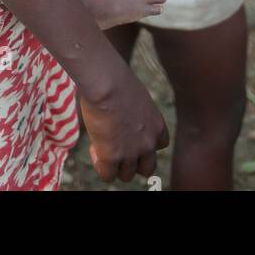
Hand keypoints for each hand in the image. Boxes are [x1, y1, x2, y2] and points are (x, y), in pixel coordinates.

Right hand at [80, 67, 169, 184]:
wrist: (107, 82)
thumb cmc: (116, 79)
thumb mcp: (135, 96)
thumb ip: (134, 111)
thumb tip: (121, 115)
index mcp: (157, 125)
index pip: (160, 146)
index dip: (144, 143)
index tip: (130, 133)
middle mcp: (148, 143)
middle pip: (147, 169)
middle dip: (133, 162)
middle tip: (117, 147)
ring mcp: (131, 152)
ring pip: (127, 175)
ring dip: (114, 164)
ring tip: (101, 145)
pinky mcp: (112, 156)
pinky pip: (107, 175)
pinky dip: (100, 166)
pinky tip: (94, 149)